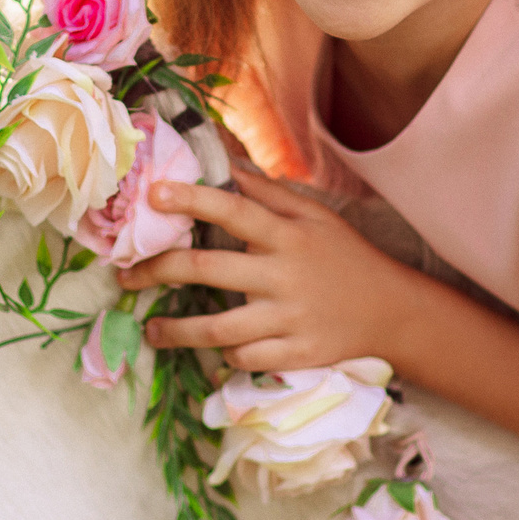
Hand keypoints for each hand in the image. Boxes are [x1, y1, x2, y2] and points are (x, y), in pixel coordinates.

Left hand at [116, 167, 427, 371]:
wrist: (392, 312)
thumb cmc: (344, 256)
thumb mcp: (314, 216)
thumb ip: (266, 193)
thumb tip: (222, 161)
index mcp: (288, 235)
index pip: (234, 211)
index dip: (192, 200)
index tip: (153, 195)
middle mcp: (284, 276)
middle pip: (209, 270)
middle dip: (159, 270)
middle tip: (126, 275)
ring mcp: (289, 320)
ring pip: (220, 330)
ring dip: (177, 331)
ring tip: (151, 329)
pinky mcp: (296, 355)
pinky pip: (245, 358)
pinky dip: (225, 355)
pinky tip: (210, 350)